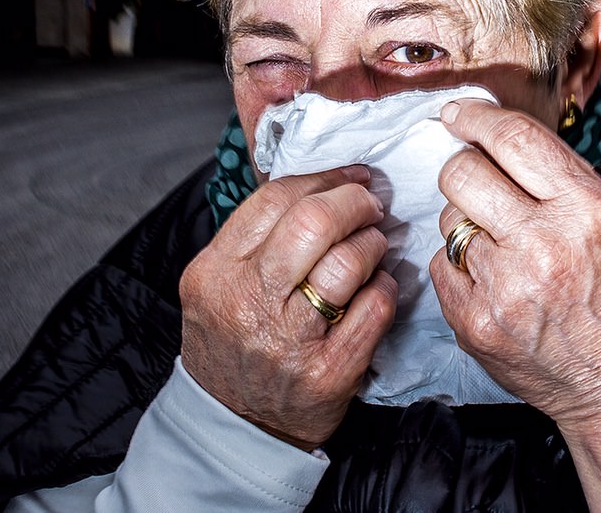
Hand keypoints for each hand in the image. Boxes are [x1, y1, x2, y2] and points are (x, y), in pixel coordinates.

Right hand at [179, 165, 396, 449]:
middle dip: (353, 202)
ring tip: (374, 243)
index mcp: (215, 272)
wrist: (233, 425)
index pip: (274, 200)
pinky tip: (380, 284)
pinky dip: (385, 286)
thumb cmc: (233, 344)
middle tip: (370, 204)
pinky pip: (374, 307)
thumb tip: (318, 187)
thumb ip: (254, 239)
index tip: (349, 175)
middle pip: (312, 223)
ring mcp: (287, 340)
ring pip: (346, 262)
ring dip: (372, 243)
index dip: (322, 178)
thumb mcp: (218, 286)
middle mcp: (247, 302)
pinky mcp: (328, 371)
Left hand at [430, 99, 600, 431]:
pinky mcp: (475, 321)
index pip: (513, 138)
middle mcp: (542, 243)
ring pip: (448, 220)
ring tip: (502, 247)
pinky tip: (492, 281)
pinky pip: (439, 266)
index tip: (459, 113)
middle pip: (462, 172)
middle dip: (465, 170)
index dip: (476, 117)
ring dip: (466, 224)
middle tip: (481, 185)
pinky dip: (458, 267)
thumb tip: (501, 141)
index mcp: (585, 208)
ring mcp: (503, 286)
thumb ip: (562, 182)